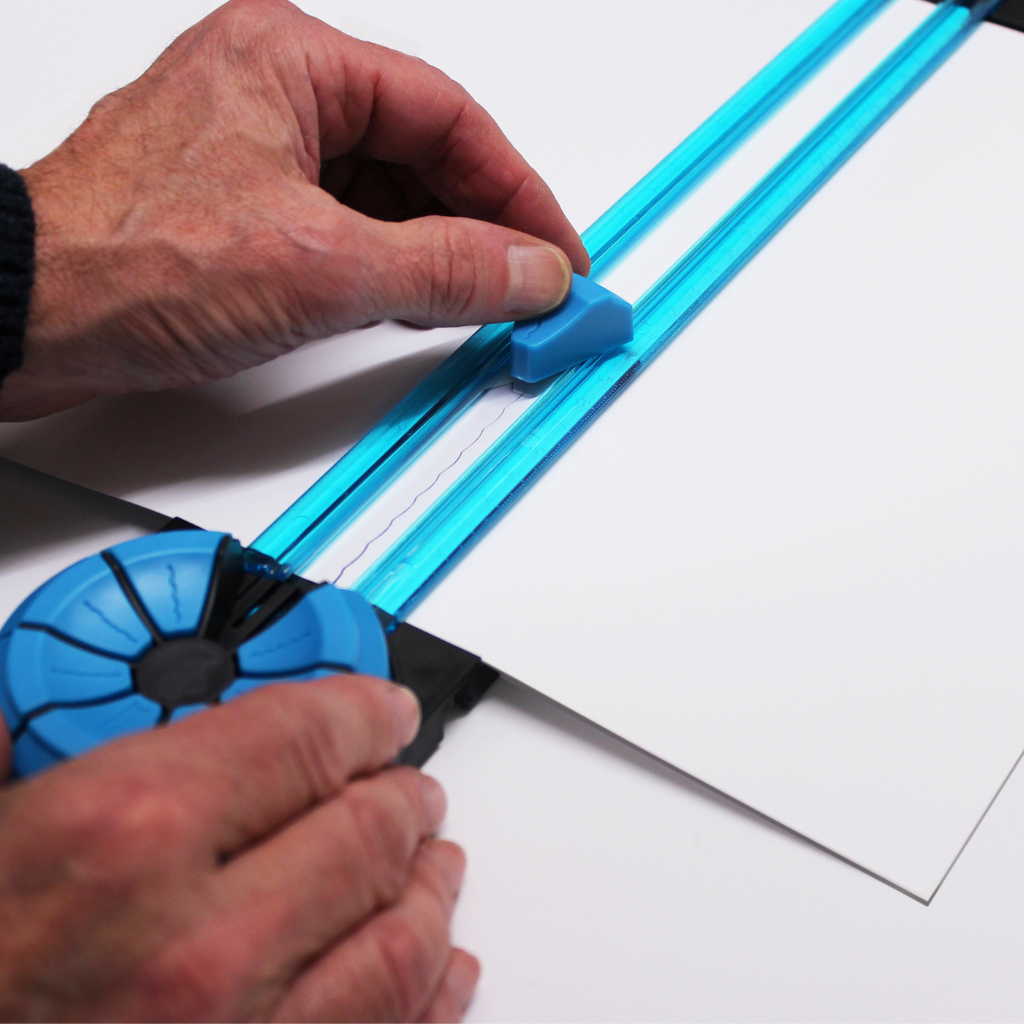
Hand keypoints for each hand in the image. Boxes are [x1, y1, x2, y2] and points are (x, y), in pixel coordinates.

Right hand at [0, 676, 479, 1021]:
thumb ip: (8, 771)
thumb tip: (12, 722)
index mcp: (119, 841)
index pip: (301, 736)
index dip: (357, 710)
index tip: (378, 710)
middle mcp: (197, 946)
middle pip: (365, 833)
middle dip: (400, 796)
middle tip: (408, 783)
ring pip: (399, 942)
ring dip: (429, 887)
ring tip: (435, 859)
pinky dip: (434, 997)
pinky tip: (445, 967)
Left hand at [2, 0, 588, 419]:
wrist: (24, 317)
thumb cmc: (127, 262)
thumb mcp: (321, 268)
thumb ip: (445, 269)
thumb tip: (531, 273)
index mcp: (293, 59)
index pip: (449, 117)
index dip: (518, 191)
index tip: (559, 252)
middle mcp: (275, 91)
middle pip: (419, 153)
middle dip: (482, 224)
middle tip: (532, 285)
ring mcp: (255, 151)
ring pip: (383, 193)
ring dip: (437, 249)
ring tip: (484, 300)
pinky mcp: (240, 208)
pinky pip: (343, 225)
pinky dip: (387, 266)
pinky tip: (415, 301)